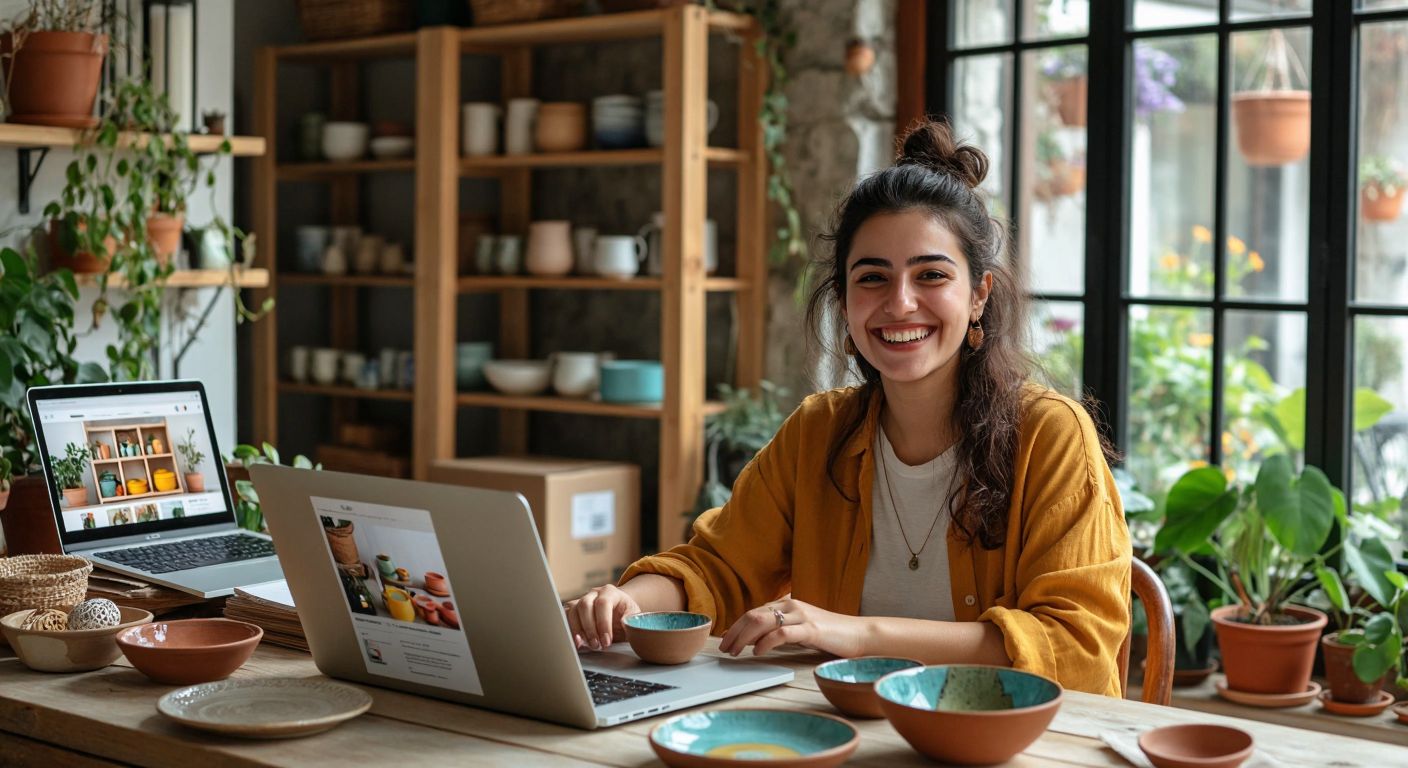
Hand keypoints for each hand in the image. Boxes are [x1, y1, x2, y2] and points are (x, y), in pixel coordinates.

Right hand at [564, 584, 640, 650]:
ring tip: (587, 645)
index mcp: (610, 592)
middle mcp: (593, 594)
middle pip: (584, 605)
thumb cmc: (625, 615)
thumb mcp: (634, 616)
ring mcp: (581, 600)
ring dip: (578, 630)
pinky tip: (577, 642)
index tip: (607, 641)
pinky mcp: (573, 610)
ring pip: (572, 610)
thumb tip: (625, 624)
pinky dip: (569, 630)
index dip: (603, 623)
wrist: (618, 613)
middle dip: (590, 628)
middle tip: (597, 645)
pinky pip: (565, 617)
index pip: (603, 603)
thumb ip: (630, 620)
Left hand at [718, 598, 867, 657]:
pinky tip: (758, 652)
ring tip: (735, 651)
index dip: (736, 626)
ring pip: (763, 621)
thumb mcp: (800, 628)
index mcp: (787, 604)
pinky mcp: (811, 629)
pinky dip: (766, 642)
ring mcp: (801, 615)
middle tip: (725, 649)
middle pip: (753, 615)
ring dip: (744, 637)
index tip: (725, 639)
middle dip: (735, 632)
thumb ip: (781, 628)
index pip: (754, 612)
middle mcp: (791, 605)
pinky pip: (782, 633)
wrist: (859, 634)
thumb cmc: (829, 634)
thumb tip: (755, 639)